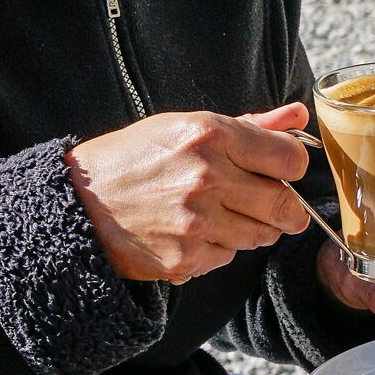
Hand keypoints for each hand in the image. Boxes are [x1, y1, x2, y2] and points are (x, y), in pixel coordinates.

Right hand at [69, 105, 319, 283]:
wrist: (76, 202)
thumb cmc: (134, 158)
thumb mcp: (184, 127)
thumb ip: (250, 124)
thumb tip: (299, 117)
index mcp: (211, 135)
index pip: (291, 159)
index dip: (291, 167)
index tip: (279, 171)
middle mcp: (207, 178)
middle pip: (286, 205)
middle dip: (285, 207)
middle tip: (268, 203)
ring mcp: (198, 222)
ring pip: (262, 235)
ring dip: (251, 227)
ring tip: (219, 213)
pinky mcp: (187, 257)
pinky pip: (229, 256)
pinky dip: (219, 247)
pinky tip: (192, 232)